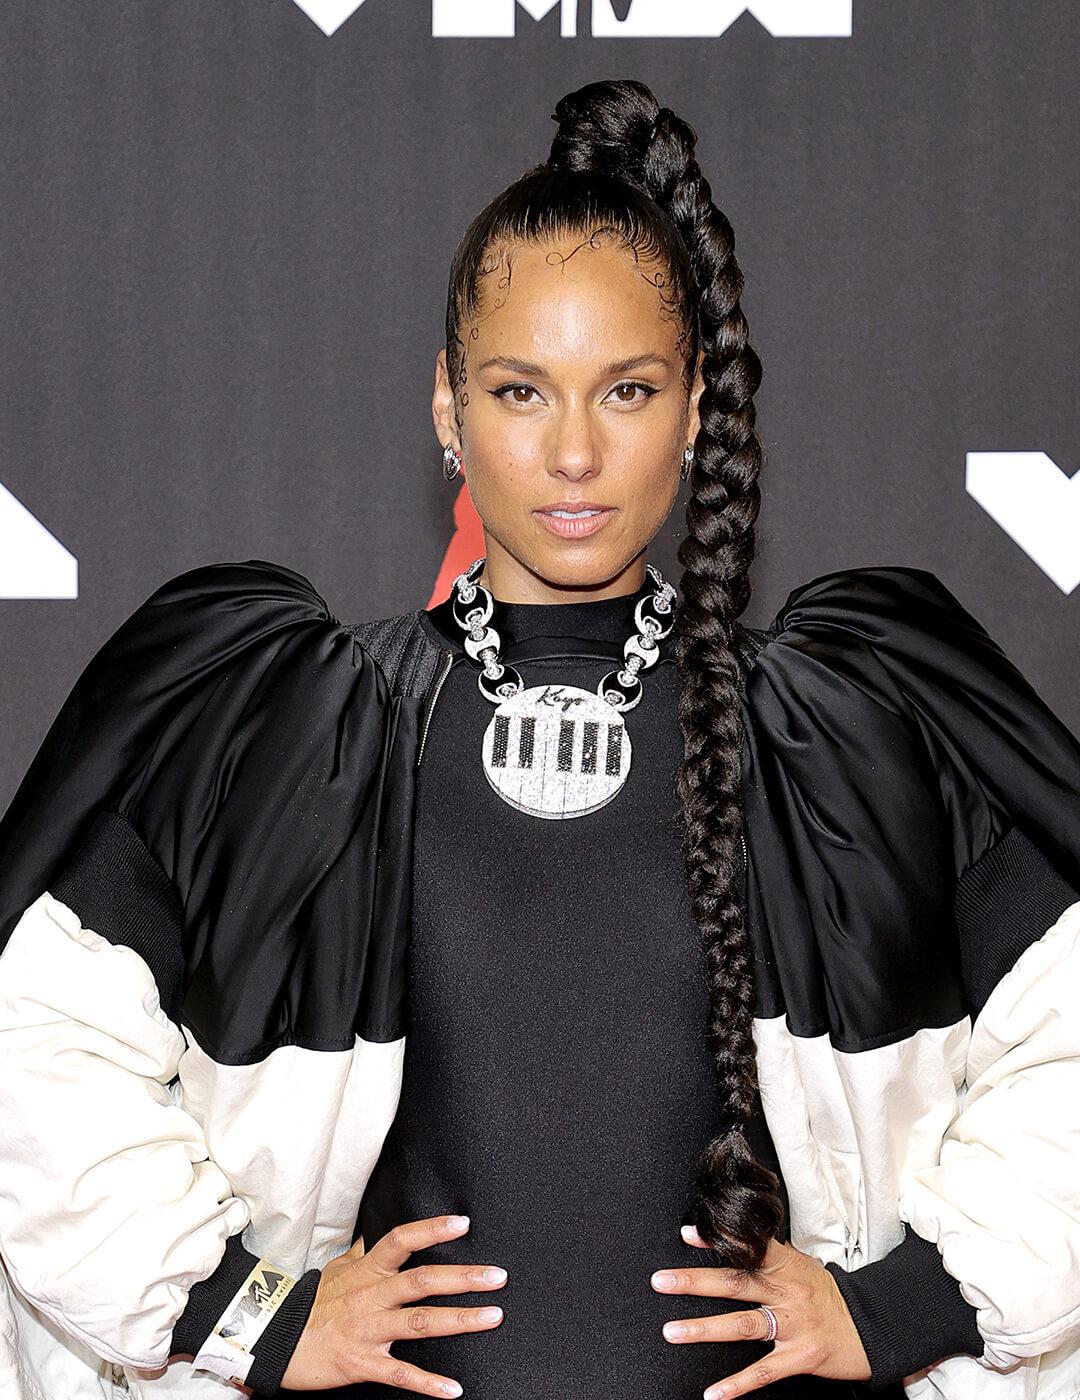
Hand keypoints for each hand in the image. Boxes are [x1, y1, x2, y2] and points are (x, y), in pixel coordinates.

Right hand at [280, 1213, 506, 1394]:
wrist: (275, 1339)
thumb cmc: (310, 1302)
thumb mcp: (336, 1269)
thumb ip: (363, 1253)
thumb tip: (376, 1232)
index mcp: (368, 1271)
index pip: (402, 1241)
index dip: (432, 1230)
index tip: (463, 1224)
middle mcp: (372, 1297)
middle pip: (422, 1281)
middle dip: (463, 1278)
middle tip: (497, 1276)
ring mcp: (369, 1330)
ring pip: (420, 1323)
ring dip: (459, 1320)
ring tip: (492, 1316)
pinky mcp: (364, 1364)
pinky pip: (401, 1374)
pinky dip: (428, 1383)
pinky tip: (454, 1389)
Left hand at [651, 1225, 871, 1398]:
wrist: (871, 1326)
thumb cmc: (827, 1294)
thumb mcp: (799, 1265)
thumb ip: (767, 1255)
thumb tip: (732, 1240)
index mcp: (785, 1265)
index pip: (747, 1247)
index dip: (718, 1240)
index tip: (686, 1235)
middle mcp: (787, 1292)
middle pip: (735, 1284)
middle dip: (695, 1282)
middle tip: (662, 1281)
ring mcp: (793, 1325)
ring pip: (742, 1325)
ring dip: (704, 1329)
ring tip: (672, 1331)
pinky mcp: (801, 1357)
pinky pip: (764, 1371)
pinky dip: (738, 1385)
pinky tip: (714, 1394)